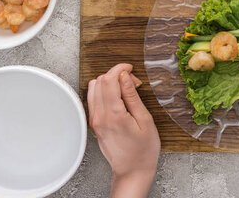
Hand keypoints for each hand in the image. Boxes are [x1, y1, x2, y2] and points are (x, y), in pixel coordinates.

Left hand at [88, 63, 160, 197]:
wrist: (133, 171)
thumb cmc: (144, 149)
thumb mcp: (145, 120)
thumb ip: (132, 96)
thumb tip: (125, 77)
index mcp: (114, 114)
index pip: (109, 80)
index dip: (120, 69)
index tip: (130, 68)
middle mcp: (100, 117)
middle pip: (100, 81)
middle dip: (116, 75)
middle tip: (133, 82)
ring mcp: (95, 121)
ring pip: (93, 88)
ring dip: (109, 82)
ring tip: (126, 90)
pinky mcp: (94, 124)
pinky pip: (93, 100)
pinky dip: (104, 92)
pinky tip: (118, 98)